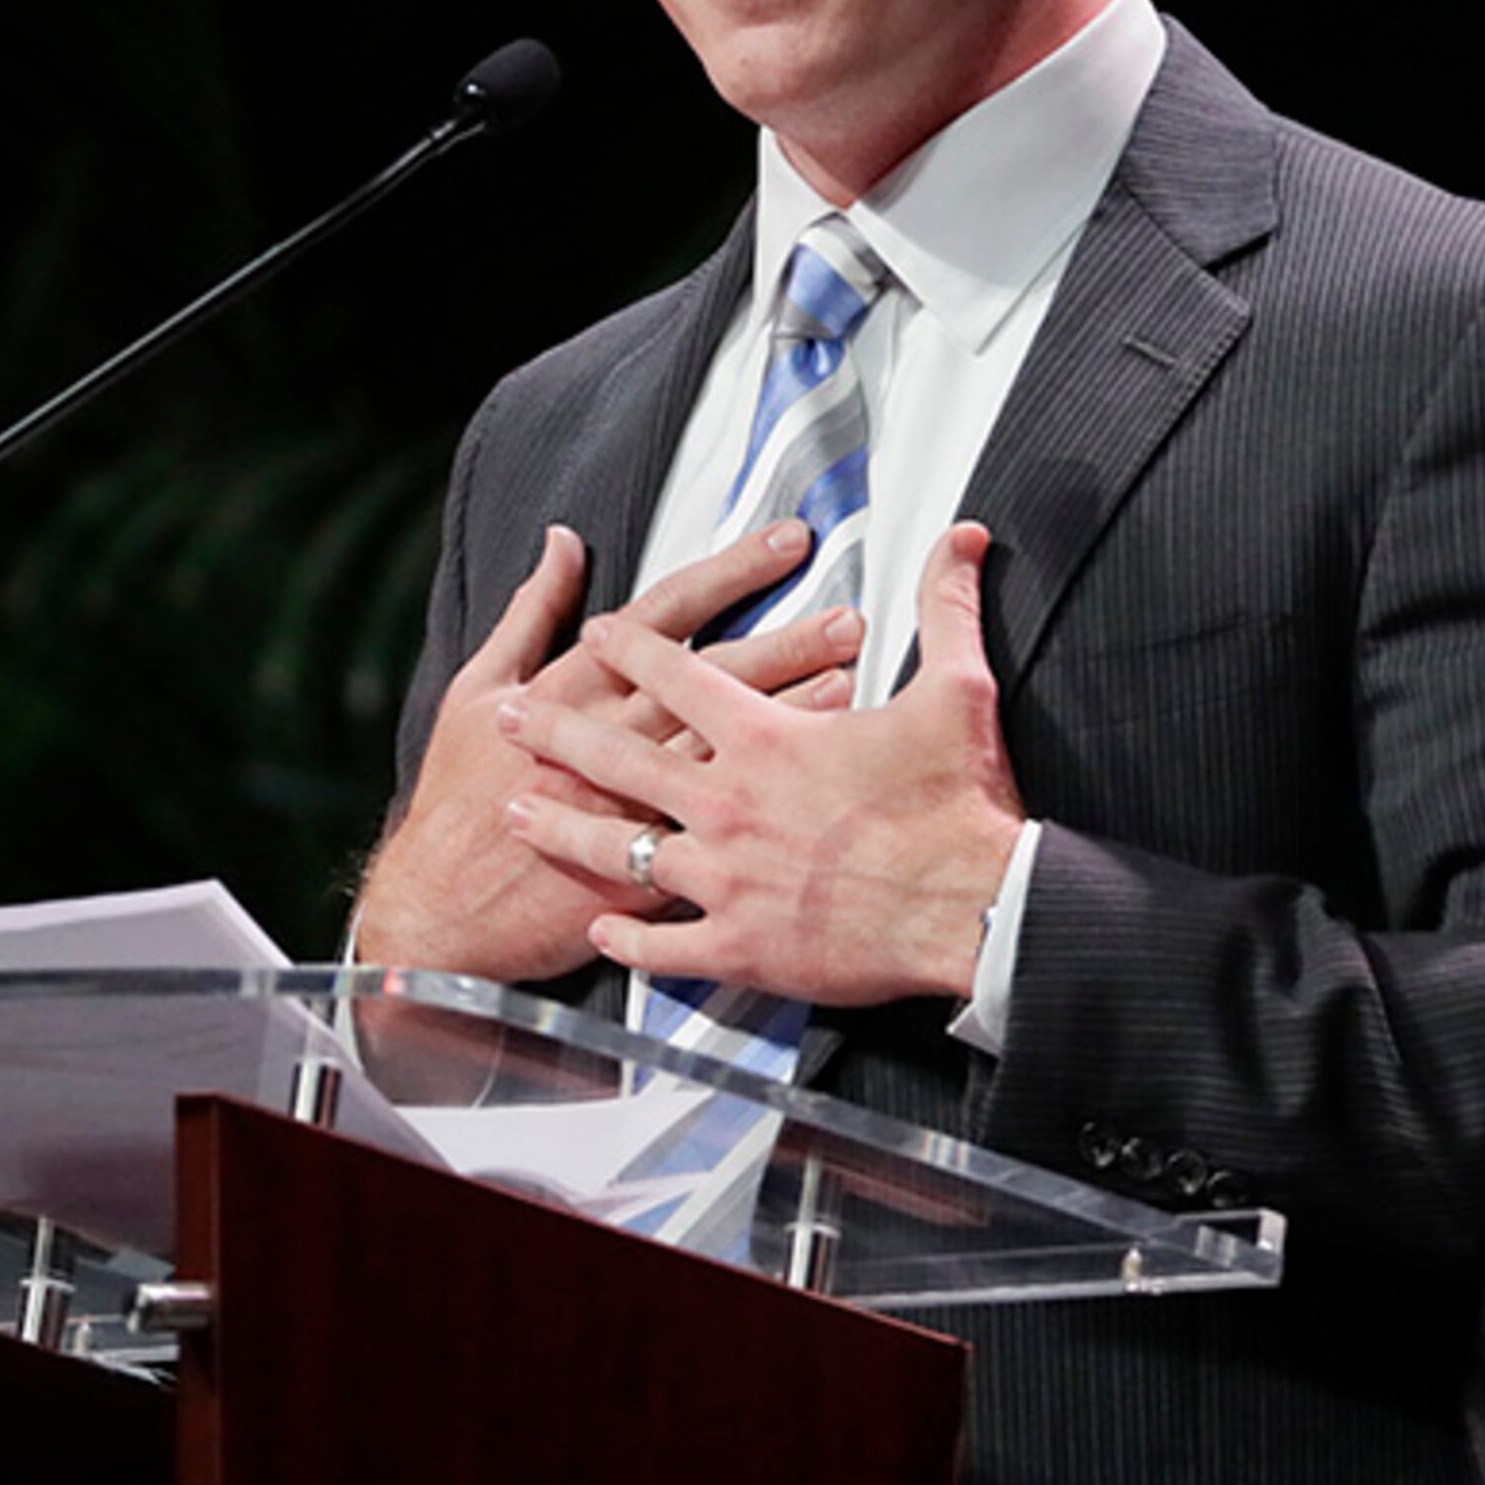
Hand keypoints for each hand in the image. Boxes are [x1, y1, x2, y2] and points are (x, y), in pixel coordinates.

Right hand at [356, 520, 863, 982]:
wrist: (439, 914)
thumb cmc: (456, 799)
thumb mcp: (473, 689)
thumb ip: (529, 611)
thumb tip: (563, 539)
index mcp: (570, 690)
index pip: (667, 616)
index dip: (733, 574)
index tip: (790, 544)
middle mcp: (608, 743)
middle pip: (712, 680)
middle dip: (785, 642)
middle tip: (851, 616)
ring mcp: (629, 810)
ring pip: (723, 751)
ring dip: (789, 715)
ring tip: (851, 683)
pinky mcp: (642, 874)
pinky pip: (720, 830)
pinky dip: (764, 803)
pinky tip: (814, 782)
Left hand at [499, 523, 1025, 1006]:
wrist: (971, 910)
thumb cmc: (958, 807)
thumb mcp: (957, 690)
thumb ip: (948, 607)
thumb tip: (964, 538)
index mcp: (765, 738)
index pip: (679, 675)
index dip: (633, 647)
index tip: (599, 633)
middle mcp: (727, 802)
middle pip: (620, 756)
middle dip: (557, 731)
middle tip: (513, 719)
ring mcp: (724, 877)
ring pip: (620, 849)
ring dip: (565, 829)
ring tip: (522, 814)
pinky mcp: (739, 945)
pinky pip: (662, 943)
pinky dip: (628, 937)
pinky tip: (602, 929)